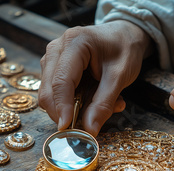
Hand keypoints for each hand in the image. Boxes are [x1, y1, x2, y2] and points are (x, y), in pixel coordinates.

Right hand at [39, 20, 151, 135]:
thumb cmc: (124, 49)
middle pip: (48, 89)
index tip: (67, 129)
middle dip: (63, 112)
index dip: (62, 107)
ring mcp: (52, 58)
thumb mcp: (120, 76)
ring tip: (98, 107)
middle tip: (84, 127)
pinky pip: (56, 93)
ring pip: (49, 94)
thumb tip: (89, 130)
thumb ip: (104, 103)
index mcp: (74, 43)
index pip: (61, 81)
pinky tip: (91, 101)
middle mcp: (56, 49)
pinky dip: (71, 103)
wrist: (124, 36)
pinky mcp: (53, 68)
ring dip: (69, 108)